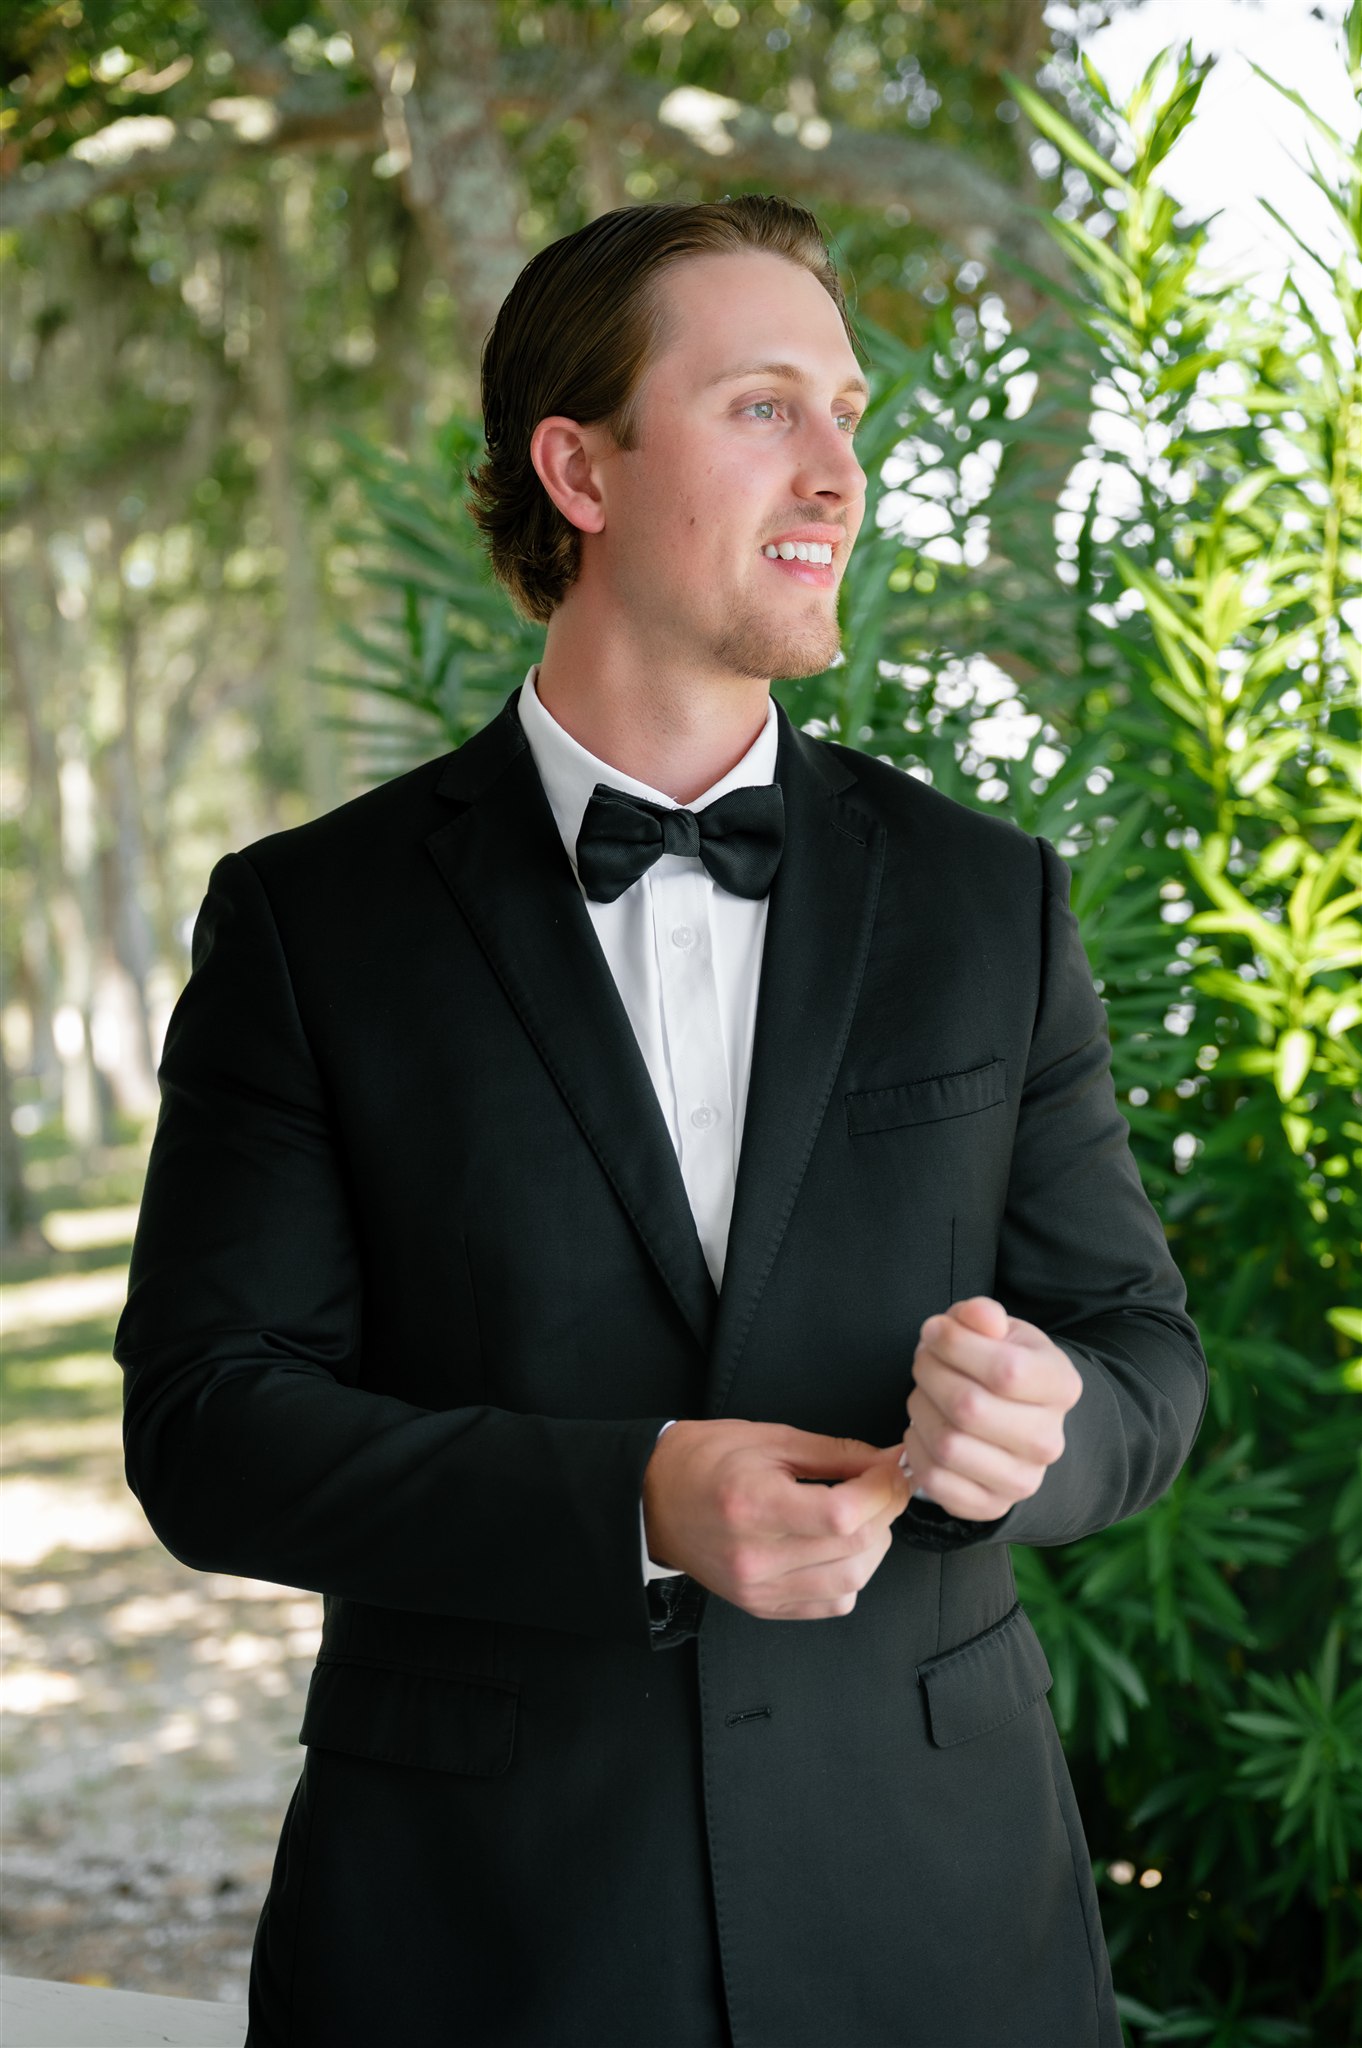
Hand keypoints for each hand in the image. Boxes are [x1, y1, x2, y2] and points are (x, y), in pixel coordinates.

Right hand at [642, 1419, 911, 1619]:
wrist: (653, 1500)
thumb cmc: (704, 1460)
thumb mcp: (770, 1439)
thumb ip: (835, 1454)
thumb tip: (886, 1461)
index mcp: (753, 1504)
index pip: (842, 1513)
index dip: (881, 1490)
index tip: (891, 1468)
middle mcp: (755, 1555)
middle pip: (853, 1549)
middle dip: (885, 1513)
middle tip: (884, 1485)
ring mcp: (759, 1588)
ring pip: (850, 1582)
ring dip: (874, 1546)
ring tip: (864, 1515)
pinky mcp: (762, 1606)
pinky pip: (831, 1604)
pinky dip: (851, 1576)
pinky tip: (840, 1547)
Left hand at [900, 1296, 1081, 1521]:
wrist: (1012, 1416)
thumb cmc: (998, 1363)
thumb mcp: (995, 1329)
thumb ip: (982, 1315)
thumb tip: (980, 1317)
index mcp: (1061, 1387)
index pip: (1005, 1370)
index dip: (954, 1345)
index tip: (935, 1331)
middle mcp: (1049, 1441)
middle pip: (969, 1407)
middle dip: (929, 1374)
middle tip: (924, 1361)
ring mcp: (1023, 1480)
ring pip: (947, 1444)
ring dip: (919, 1410)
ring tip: (925, 1394)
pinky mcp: (990, 1506)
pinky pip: (935, 1480)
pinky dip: (916, 1449)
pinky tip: (925, 1428)